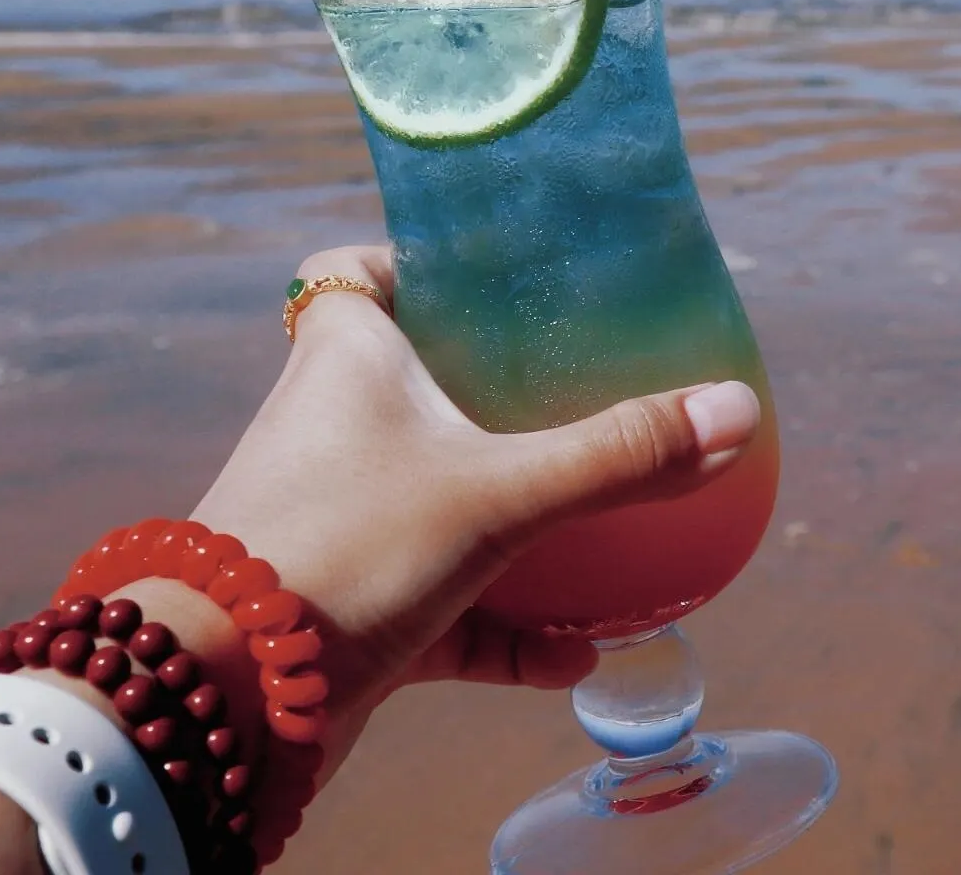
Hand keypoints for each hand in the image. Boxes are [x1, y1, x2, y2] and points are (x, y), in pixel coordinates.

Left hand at [177, 243, 760, 778]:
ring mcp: (336, 519)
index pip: (354, 272)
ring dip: (512, 519)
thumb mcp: (501, 492)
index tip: (490, 276)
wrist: (225, 696)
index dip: (412, 264)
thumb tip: (735, 410)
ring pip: (434, 496)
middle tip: (581, 393)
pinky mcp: (343, 607)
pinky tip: (576, 657)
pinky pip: (442, 603)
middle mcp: (331, 426)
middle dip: (495, 396)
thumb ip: (620, 454)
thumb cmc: (344, 549)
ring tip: (600, 526)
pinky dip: (504, 627)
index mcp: (345, 358)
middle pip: (412, 383)